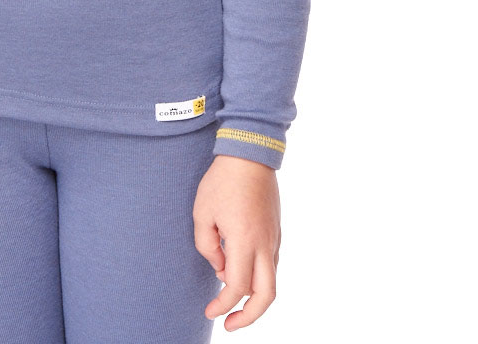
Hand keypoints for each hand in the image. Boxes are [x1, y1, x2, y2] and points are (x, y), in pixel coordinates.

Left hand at [193, 154, 280, 329]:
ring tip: (228, 292)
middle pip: (266, 296)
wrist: (250, 154)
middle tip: (229, 323)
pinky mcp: (275, 231)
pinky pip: (270, 264)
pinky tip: (238, 268)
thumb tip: (220, 268)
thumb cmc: (222, 181)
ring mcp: (273, 238)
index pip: (236, 287)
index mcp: (244, 241)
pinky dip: (257, 276)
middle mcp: (264, 244)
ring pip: (270, 281)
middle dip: (249, 316)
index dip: (222, 305)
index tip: (209, 311)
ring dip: (252, 295)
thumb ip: (207, 246)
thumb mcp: (202, 213)